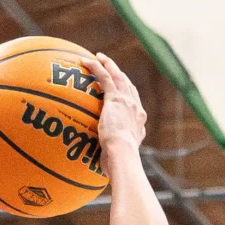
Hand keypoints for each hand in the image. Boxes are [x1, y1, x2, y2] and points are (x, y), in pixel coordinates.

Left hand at [82, 53, 146, 171]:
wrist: (122, 154)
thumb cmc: (118, 163)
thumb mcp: (116, 158)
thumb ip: (110, 156)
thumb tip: (102, 166)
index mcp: (138, 122)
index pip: (133, 103)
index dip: (128, 94)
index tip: (121, 91)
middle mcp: (136, 109)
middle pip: (128, 85)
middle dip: (119, 74)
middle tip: (110, 67)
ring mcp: (127, 102)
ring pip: (118, 76)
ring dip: (108, 65)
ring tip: (98, 57)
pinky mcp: (115, 99)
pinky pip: (104, 77)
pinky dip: (96, 67)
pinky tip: (85, 60)